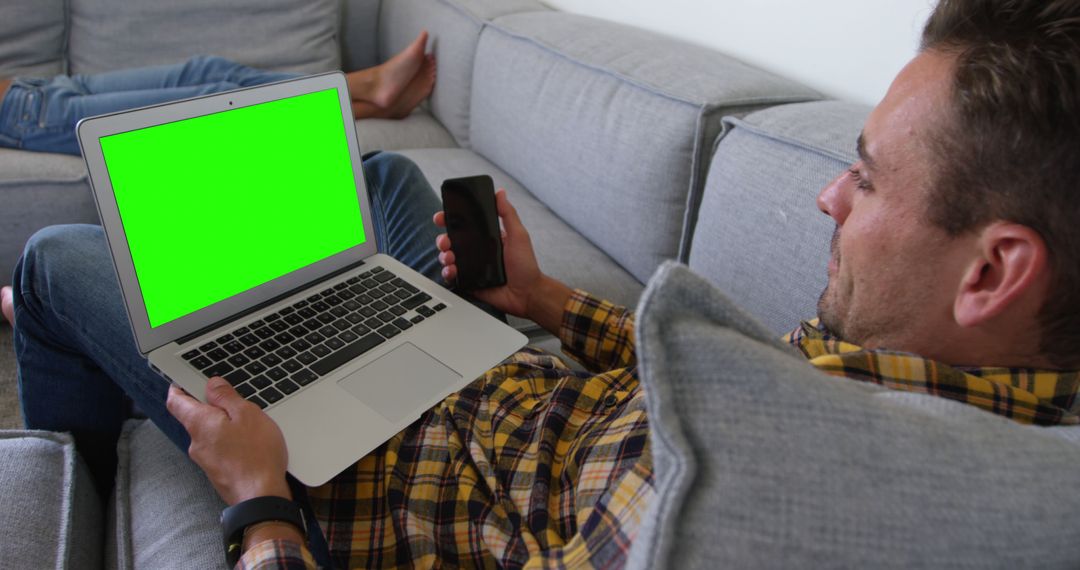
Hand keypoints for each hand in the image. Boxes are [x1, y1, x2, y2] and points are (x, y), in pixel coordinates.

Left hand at [166, 377, 290, 505]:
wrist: (260, 496)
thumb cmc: (256, 454)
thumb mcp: (247, 414)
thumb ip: (226, 397)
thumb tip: (212, 384)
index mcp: (199, 423)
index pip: (176, 401)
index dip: (179, 387)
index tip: (185, 380)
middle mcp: (196, 442)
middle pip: (196, 417)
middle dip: (212, 407)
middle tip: (235, 401)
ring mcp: (205, 460)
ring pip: (210, 435)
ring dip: (225, 427)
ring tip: (250, 426)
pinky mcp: (217, 472)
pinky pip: (220, 450)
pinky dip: (231, 443)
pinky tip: (251, 445)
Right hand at [434, 189, 543, 318]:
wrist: (527, 294)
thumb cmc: (526, 265)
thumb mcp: (518, 235)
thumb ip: (508, 214)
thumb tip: (500, 193)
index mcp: (487, 237)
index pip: (464, 225)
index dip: (450, 219)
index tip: (441, 217)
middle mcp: (477, 250)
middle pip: (452, 241)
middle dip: (443, 239)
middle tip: (446, 241)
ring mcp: (472, 266)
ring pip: (448, 257)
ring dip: (444, 255)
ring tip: (450, 257)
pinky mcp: (470, 281)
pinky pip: (453, 276)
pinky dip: (448, 272)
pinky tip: (452, 270)